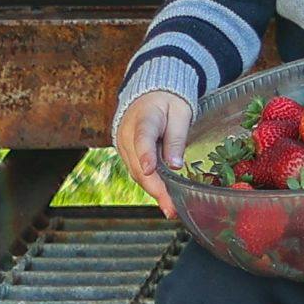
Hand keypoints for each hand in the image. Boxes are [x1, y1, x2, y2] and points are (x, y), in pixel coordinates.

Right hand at [115, 88, 193, 217]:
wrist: (150, 94)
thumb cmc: (168, 102)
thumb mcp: (180, 113)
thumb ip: (177, 138)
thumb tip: (176, 166)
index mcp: (144, 117)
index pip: (143, 136)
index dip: (146, 154)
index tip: (150, 169)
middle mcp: (128, 134)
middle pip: (139, 163)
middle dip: (156, 188)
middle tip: (172, 207)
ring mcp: (124, 145)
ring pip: (137, 172)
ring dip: (154, 191)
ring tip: (171, 208)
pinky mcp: (126, 154)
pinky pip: (137, 172)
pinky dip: (150, 185)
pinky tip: (163, 198)